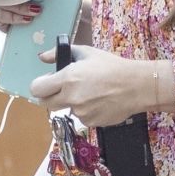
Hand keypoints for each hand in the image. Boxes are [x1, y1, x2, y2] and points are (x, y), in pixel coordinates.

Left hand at [30, 45, 154, 127]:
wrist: (136, 86)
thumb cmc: (112, 66)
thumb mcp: (86, 53)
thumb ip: (60, 54)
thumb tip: (42, 57)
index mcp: (67, 78)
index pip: (37, 89)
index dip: (39, 86)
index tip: (46, 83)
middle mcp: (71, 98)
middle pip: (46, 104)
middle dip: (50, 97)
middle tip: (63, 89)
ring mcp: (81, 112)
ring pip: (67, 109)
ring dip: (73, 103)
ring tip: (92, 92)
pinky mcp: (91, 122)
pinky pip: (82, 117)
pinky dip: (87, 111)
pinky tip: (100, 101)